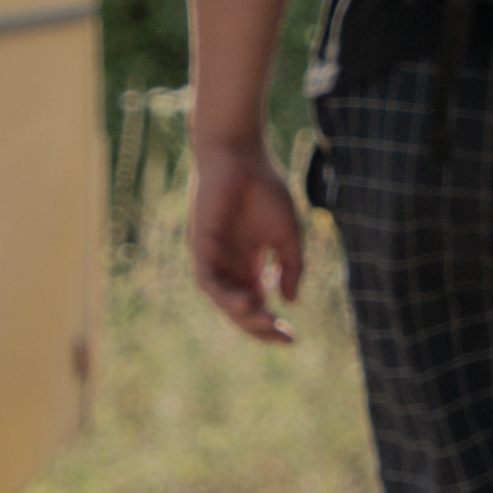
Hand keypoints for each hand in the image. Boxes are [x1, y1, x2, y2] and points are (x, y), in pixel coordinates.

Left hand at [189, 140, 307, 345]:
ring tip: (263, 319)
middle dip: (259, 327)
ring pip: (222, 299)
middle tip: (281, 336)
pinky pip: (207, 280)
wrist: (240, 155)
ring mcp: (213, 256)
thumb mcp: (287, 234)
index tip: (292, 338)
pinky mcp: (200, 245)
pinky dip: (224, 295)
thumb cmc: (264, 188)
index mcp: (249, 263)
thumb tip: (290, 300)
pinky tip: (246, 301)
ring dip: (241, 315)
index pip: (257, 304)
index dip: (272, 324)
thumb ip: (290, 267)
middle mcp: (229, 264)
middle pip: (240, 309)